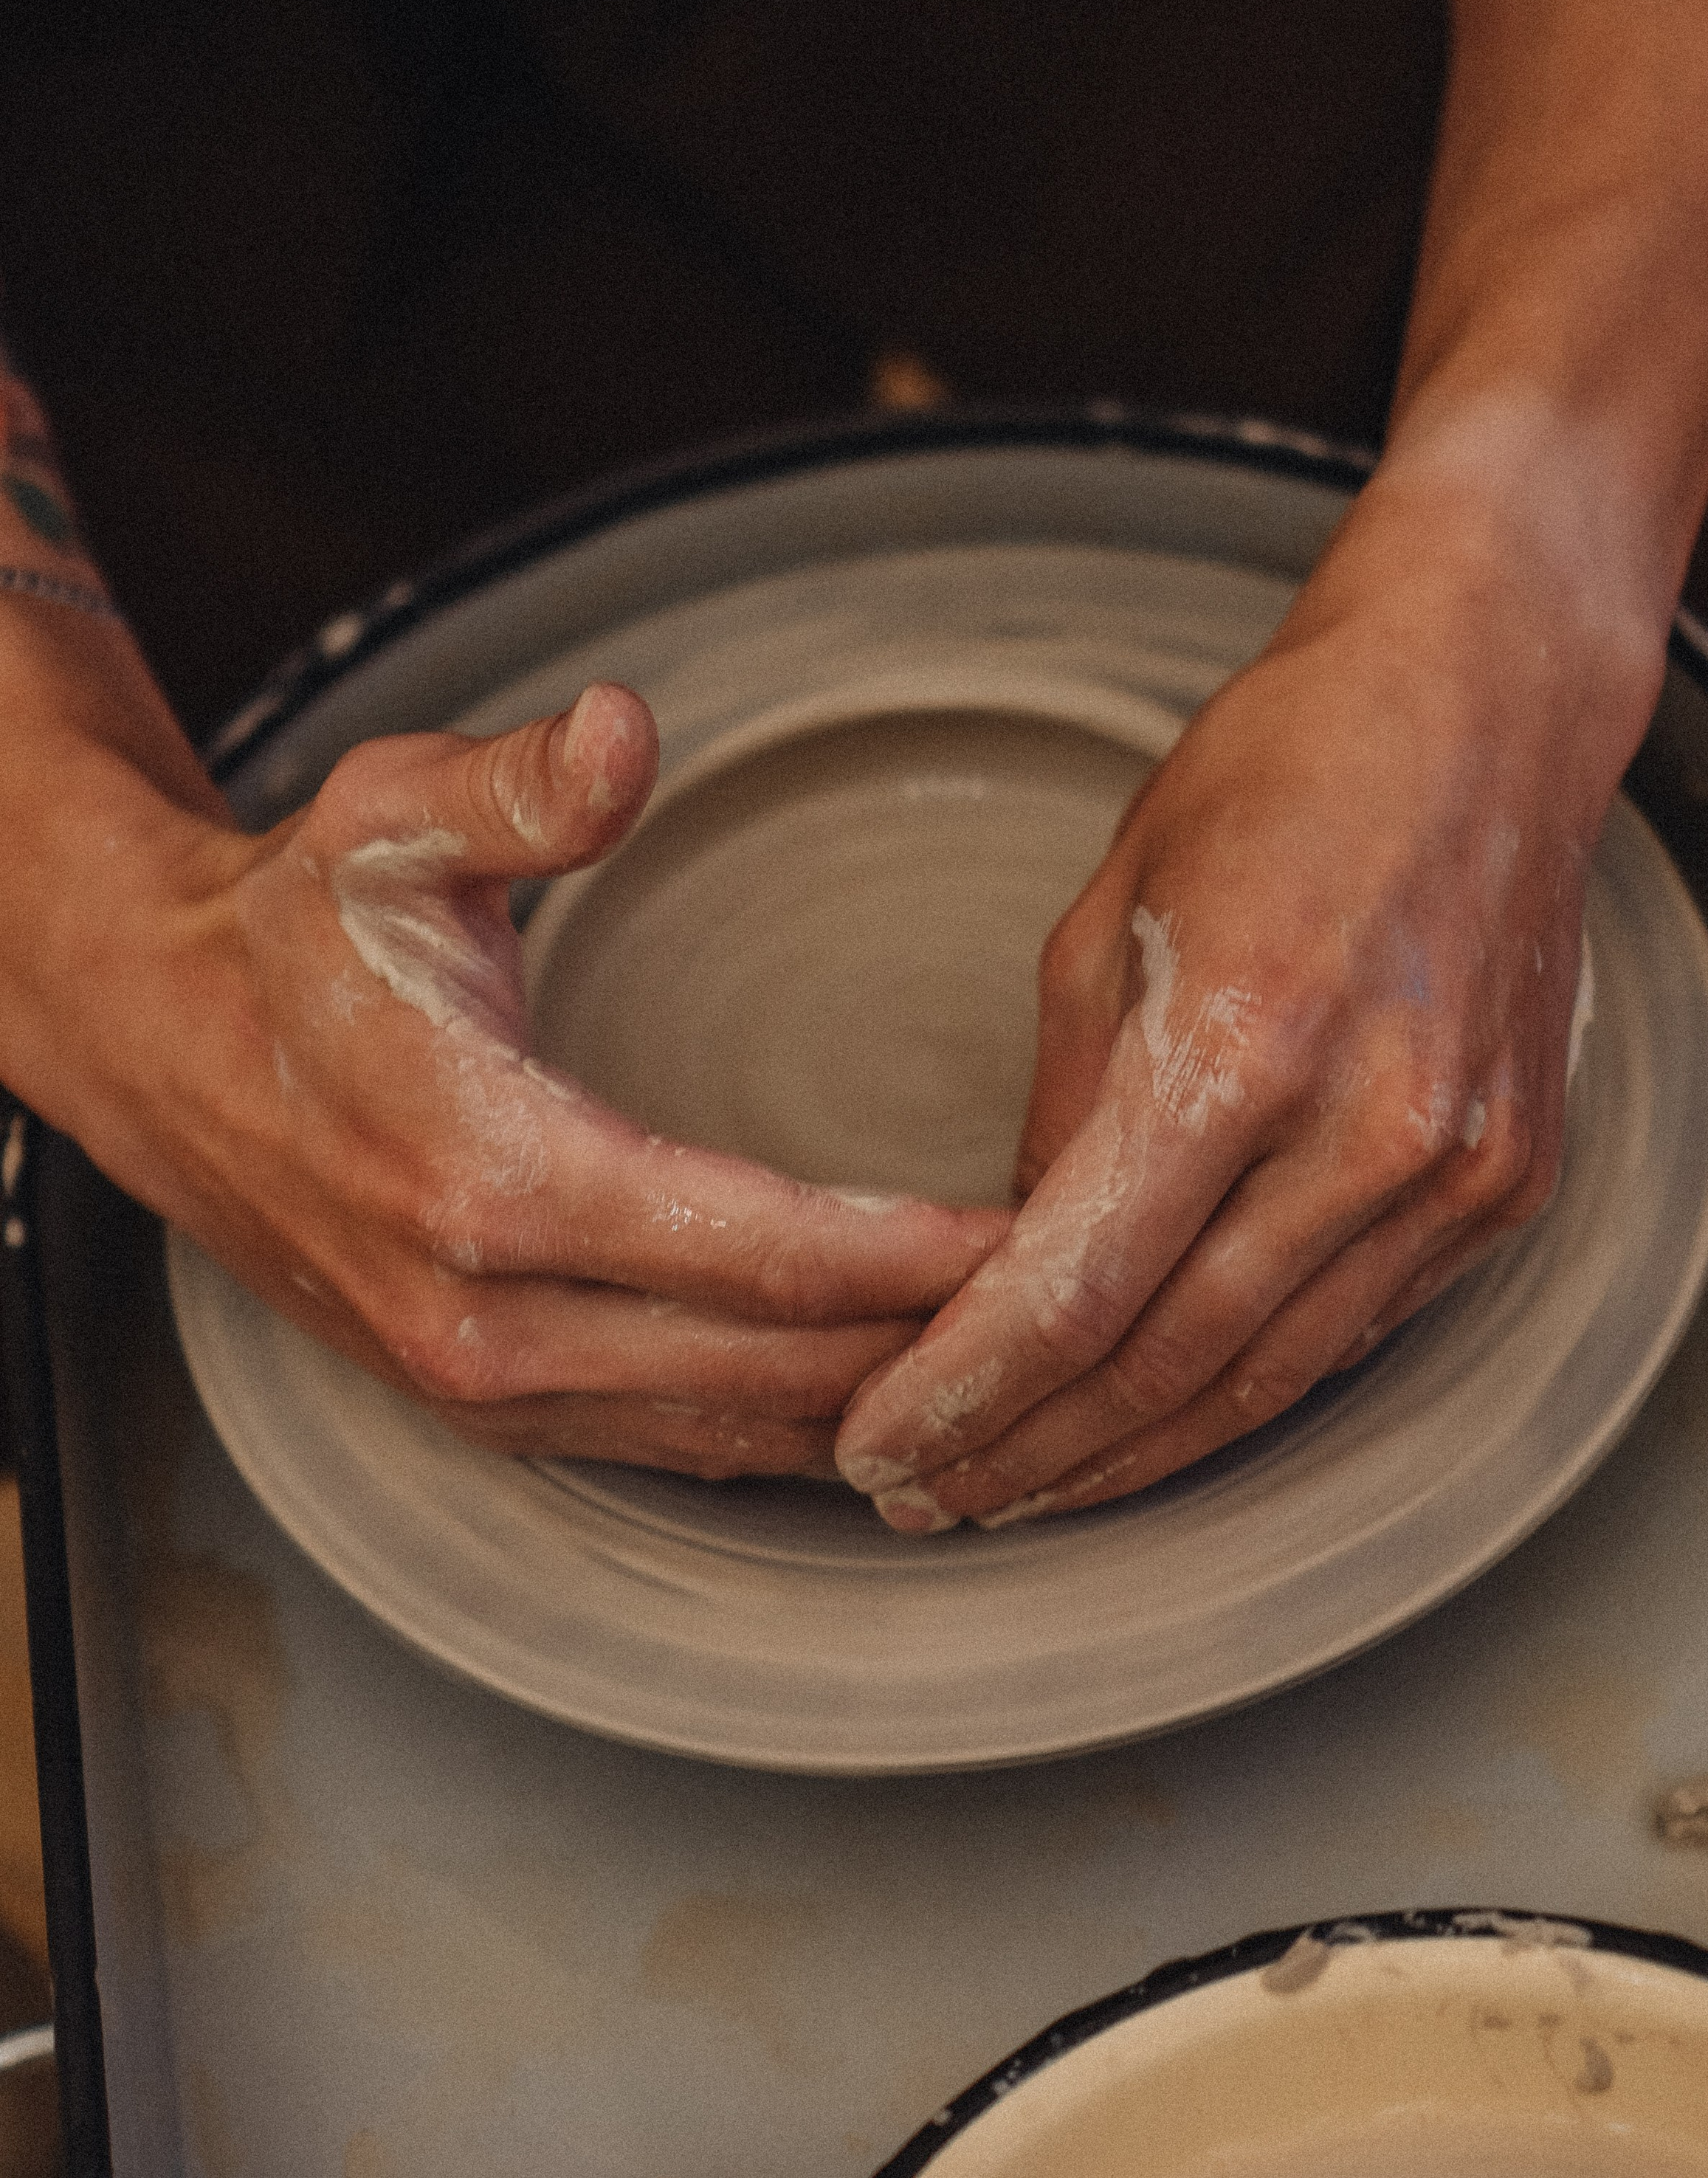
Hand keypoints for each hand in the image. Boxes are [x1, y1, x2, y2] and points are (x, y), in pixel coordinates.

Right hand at [23, 680, 1004, 1473]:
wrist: (154, 1043)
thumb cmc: (291, 928)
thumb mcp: (391, 816)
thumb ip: (526, 783)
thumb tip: (627, 729)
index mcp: (492, 1177)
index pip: (760, 1254)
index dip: (917, 1261)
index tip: (1046, 1242)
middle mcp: (488, 1317)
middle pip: (772, 1372)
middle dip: (935, 1350)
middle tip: (1083, 1309)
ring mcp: (481, 1385)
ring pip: (733, 1434)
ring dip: (878, 1409)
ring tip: (1019, 1370)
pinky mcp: (480, 1407)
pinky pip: (671, 1448)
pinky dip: (789, 1432)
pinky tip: (884, 1402)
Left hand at [833, 459, 1662, 1528]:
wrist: (1489, 706)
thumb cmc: (1281, 772)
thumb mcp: (1108, 912)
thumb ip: (1060, 1108)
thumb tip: (1011, 1266)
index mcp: (1240, 1037)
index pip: (1071, 1287)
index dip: (960, 1391)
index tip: (876, 1444)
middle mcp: (1366, 1127)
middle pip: (1163, 1366)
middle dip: (1026, 1455)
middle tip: (924, 1501)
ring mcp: (1455, 1169)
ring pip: (1266, 1381)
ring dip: (1131, 1458)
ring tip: (1022, 1493)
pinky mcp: (1507, 1186)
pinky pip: (1353, 1331)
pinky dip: (1244, 1390)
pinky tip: (1159, 1422)